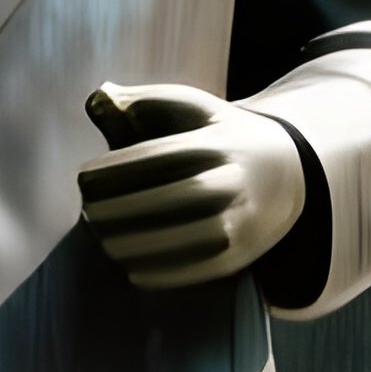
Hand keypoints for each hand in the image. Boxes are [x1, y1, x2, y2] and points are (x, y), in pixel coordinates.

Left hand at [79, 83, 304, 290]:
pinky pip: (200, 270)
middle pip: (175, 197)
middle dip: (124, 209)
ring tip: (104, 243)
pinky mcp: (242, 254)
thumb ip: (146, 101)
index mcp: (220, 141)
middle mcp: (235, 180)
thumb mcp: (194, 109)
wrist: (287, 171)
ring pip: (189, 237)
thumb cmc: (218, 138)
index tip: (83, 178)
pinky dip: (162, 274)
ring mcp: (244, 219)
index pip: (162, 156)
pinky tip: (130, 269)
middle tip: (87, 214)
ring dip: (139, 244)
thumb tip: (98, 98)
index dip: (117, 168)